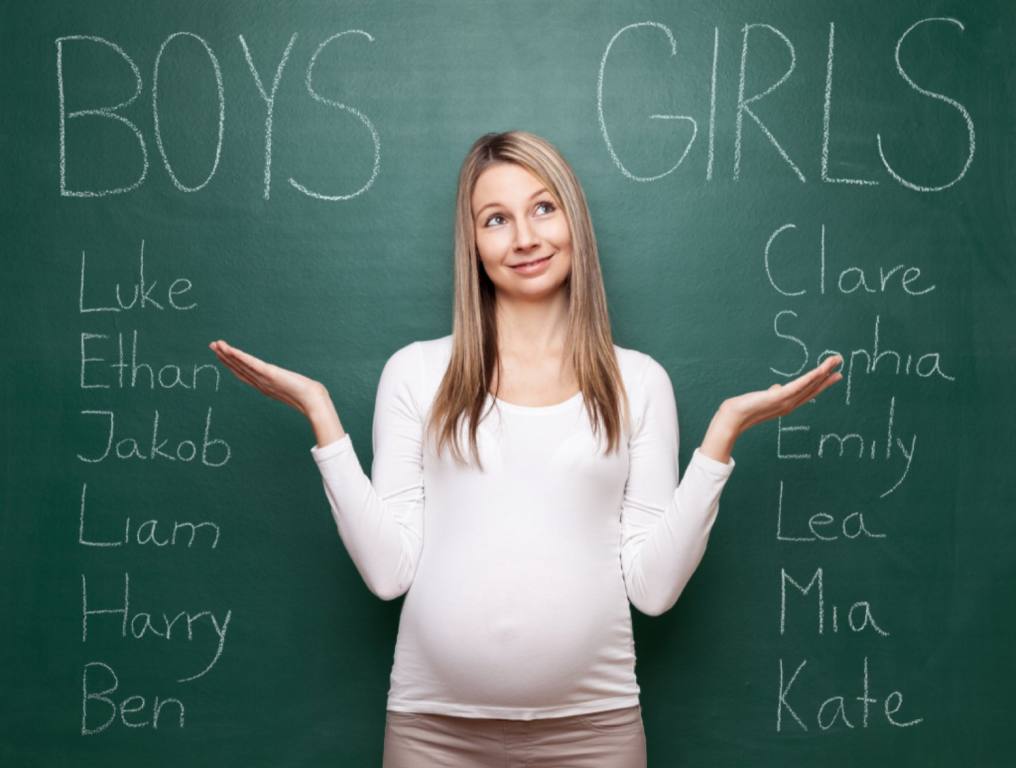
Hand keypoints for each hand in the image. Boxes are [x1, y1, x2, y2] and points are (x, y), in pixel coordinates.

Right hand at [208, 339, 328, 415]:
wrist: (313, 400)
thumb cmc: (307, 395)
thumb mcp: (293, 388)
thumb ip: (289, 385)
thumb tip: (295, 382)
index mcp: (263, 386)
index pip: (243, 373)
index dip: (231, 364)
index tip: (222, 354)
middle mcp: (260, 383)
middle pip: (238, 368)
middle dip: (224, 357)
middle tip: (212, 346)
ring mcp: (263, 379)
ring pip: (241, 365)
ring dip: (227, 354)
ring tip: (216, 345)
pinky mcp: (269, 373)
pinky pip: (250, 363)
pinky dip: (239, 356)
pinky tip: (229, 349)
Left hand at [722, 354, 843, 434]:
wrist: (734, 417)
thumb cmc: (744, 408)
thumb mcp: (763, 398)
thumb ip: (773, 393)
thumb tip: (777, 388)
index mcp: (787, 404)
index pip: (808, 392)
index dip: (821, 383)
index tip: (833, 375)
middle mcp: (790, 404)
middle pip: (813, 388)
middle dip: (828, 377)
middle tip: (841, 366)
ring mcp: (786, 401)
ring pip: (809, 385)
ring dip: (824, 372)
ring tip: (836, 361)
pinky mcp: (780, 397)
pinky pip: (799, 385)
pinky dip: (811, 378)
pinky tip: (820, 370)